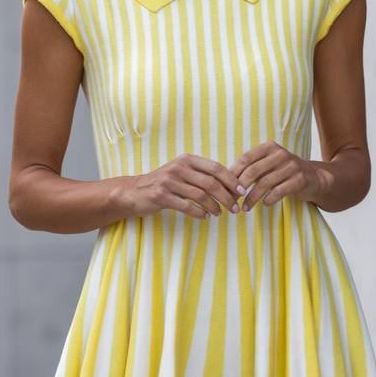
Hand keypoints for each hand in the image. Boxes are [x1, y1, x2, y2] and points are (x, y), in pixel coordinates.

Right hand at [129, 152, 244, 220]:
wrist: (134, 191)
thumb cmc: (164, 183)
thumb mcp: (182, 172)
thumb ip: (201, 174)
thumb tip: (230, 184)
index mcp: (187, 159)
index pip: (216, 167)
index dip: (231, 180)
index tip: (241, 192)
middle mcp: (178, 167)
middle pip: (211, 183)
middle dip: (226, 197)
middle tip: (234, 208)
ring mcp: (169, 181)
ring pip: (201, 196)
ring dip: (214, 207)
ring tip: (219, 213)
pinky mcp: (162, 196)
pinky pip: (187, 206)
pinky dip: (199, 213)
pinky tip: (205, 217)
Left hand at [230, 141, 320, 212]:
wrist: (314, 177)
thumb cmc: (283, 172)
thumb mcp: (268, 164)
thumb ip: (252, 168)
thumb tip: (226, 180)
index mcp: (269, 147)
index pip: (246, 158)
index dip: (234, 173)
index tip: (226, 187)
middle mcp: (280, 154)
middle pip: (253, 171)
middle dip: (240, 188)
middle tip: (233, 200)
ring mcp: (291, 166)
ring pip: (265, 183)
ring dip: (252, 198)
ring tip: (245, 207)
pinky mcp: (299, 179)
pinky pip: (279, 191)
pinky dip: (269, 199)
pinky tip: (264, 204)